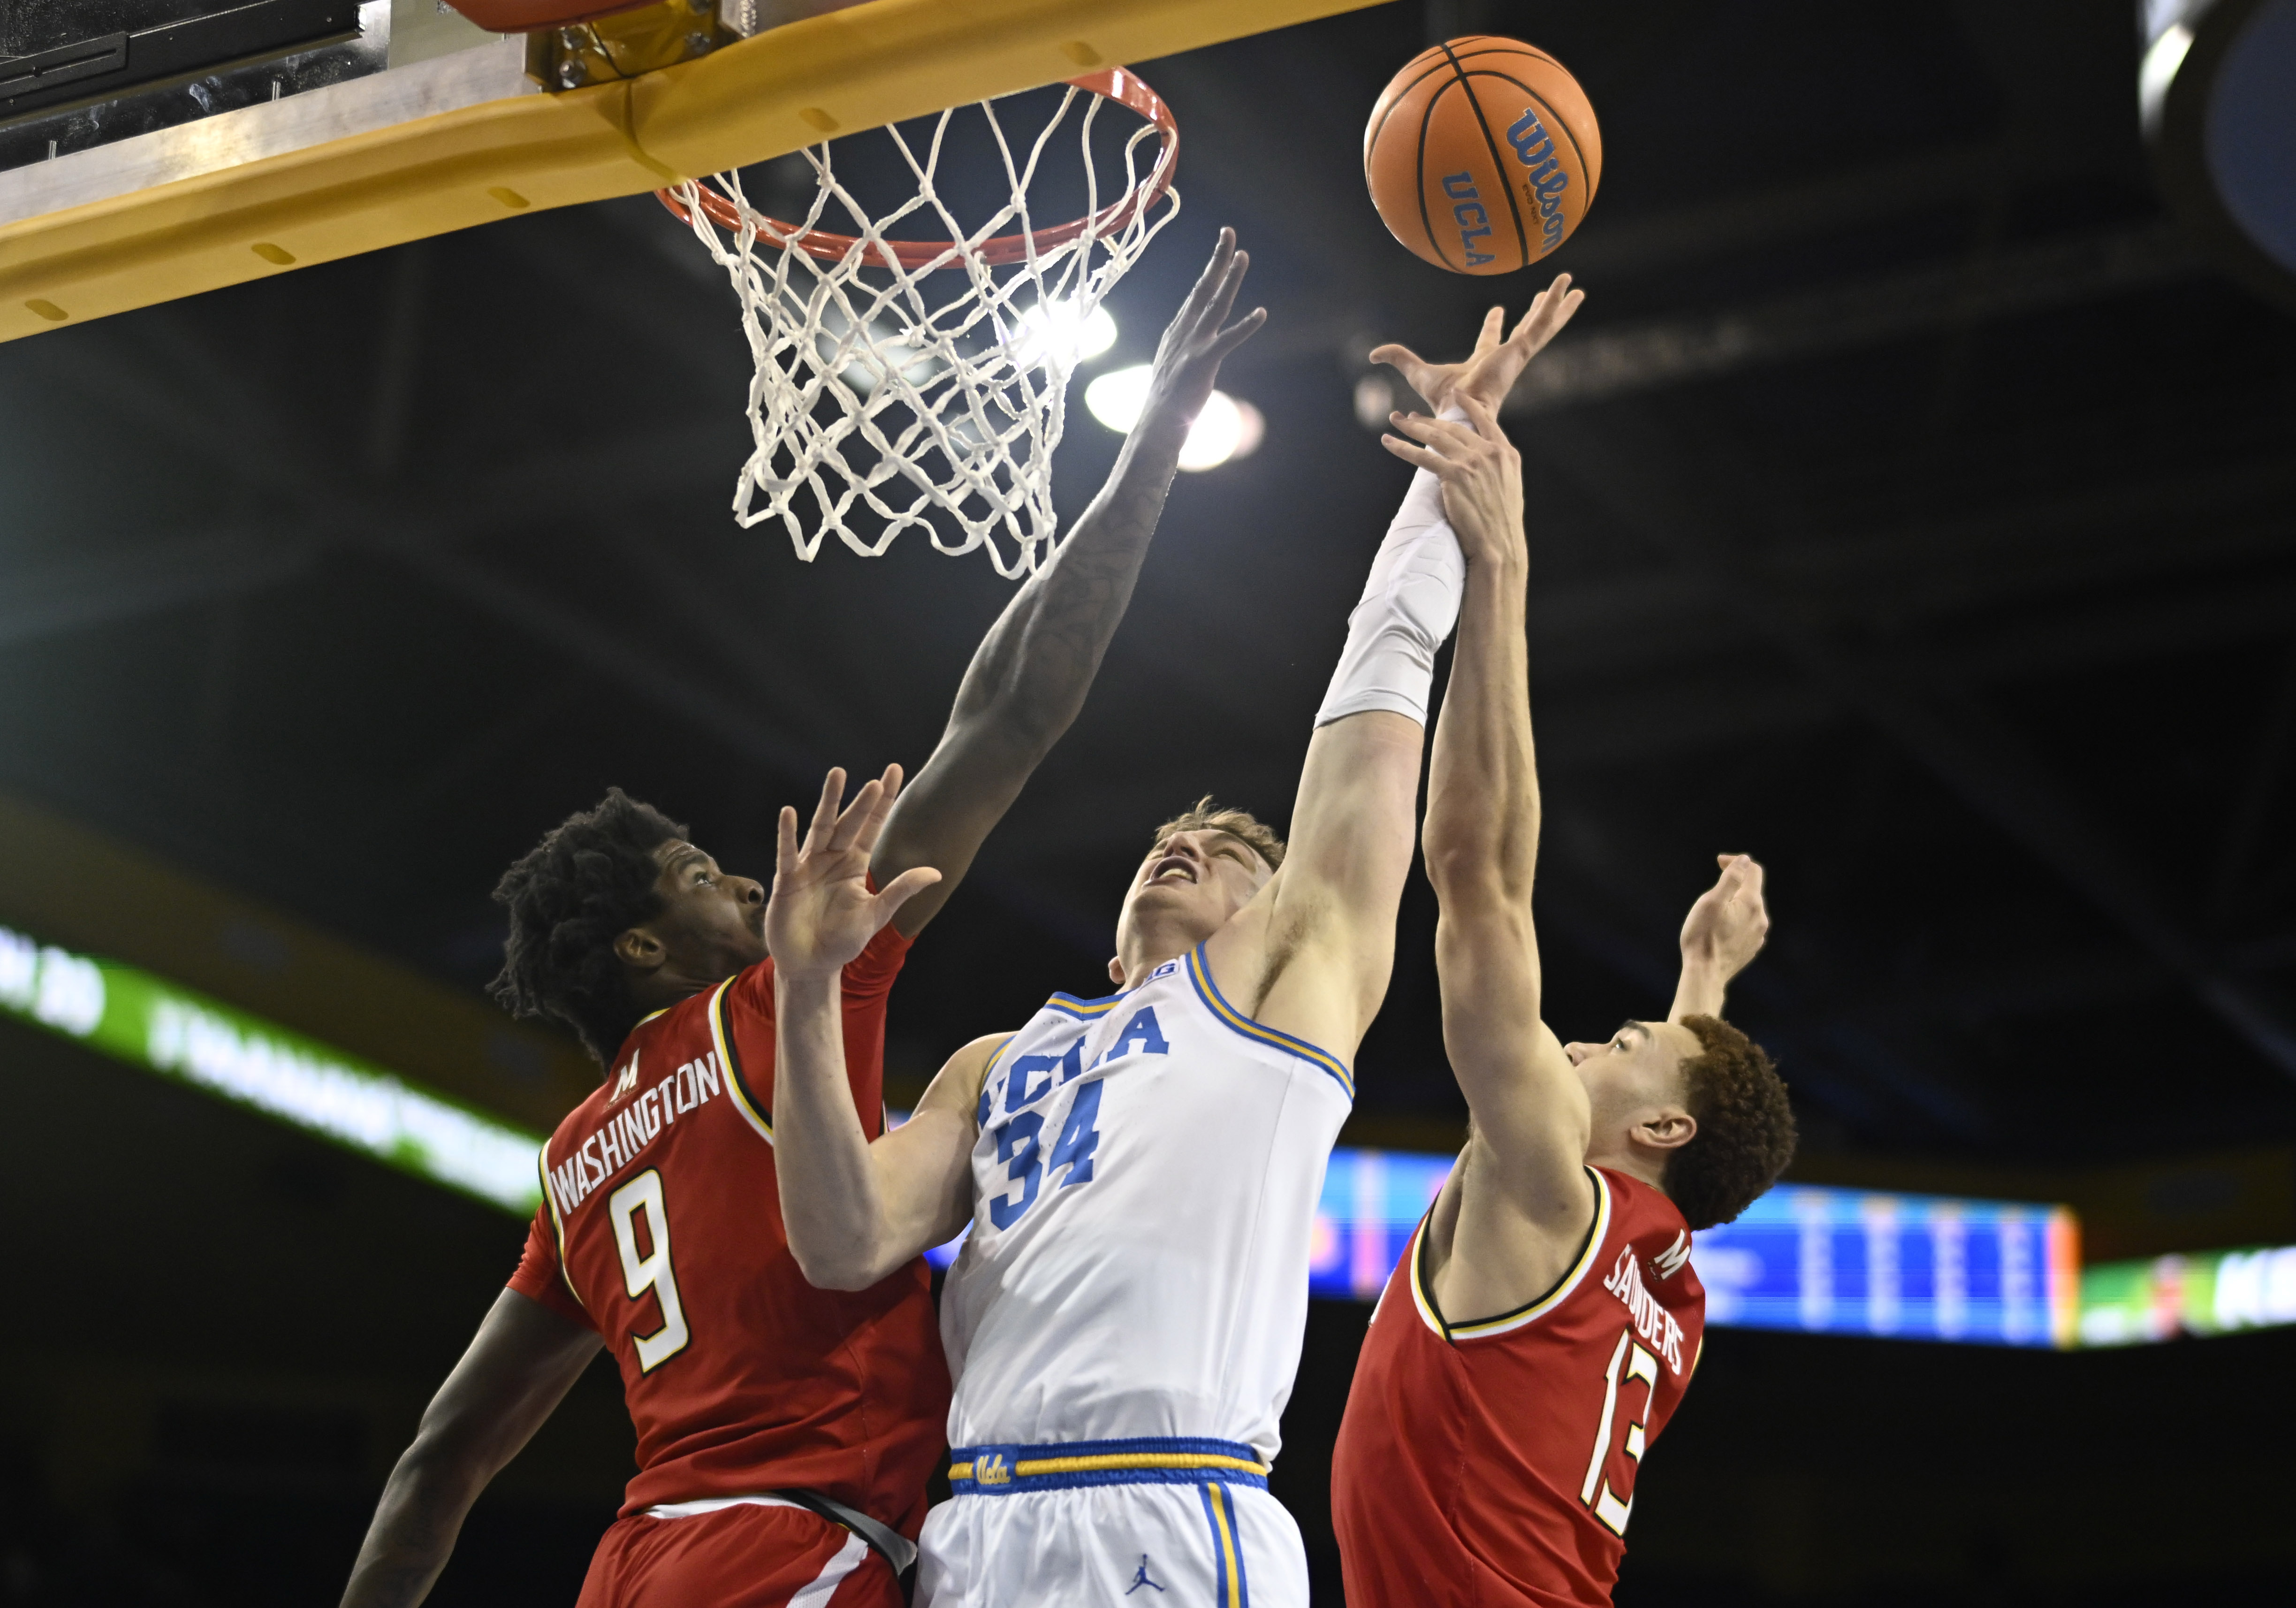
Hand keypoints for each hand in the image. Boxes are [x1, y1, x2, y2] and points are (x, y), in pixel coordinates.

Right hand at [767, 766, 941, 980]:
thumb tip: (936, 872)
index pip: (872, 826)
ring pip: (821, 828)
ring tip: (838, 775)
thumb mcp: (876, 914)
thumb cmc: (842, 941)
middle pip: (850, 824)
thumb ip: (901, 890)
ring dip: (829, 803)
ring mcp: (808, 867)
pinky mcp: (788, 881)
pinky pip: (788, 854)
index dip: (883, 802)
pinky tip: (790, 813)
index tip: (894, 772)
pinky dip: (788, 834)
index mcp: (854, 864)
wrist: (811, 965)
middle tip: (877, 781)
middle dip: (863, 802)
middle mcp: (832, 859)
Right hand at [1137, 228, 1266, 430]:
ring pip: (1215, 305)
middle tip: (1229, 233)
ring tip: (1244, 256)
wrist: (1155, 427)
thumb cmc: (1166, 403)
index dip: (1211, 270)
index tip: (1222, 249)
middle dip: (1217, 259)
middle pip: (1203, 288)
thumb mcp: (1174, 368)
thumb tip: (1187, 348)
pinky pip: (1228, 341)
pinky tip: (1261, 313)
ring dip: (1230, 279)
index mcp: (1177, 332)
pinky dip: (1245, 326)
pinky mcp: (1202, 364)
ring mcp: (1192, 347)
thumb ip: (1183, 351)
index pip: (1197, 294)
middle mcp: (1183, 333)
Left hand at [1370, 273, 1583, 415]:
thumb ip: (1396, 358)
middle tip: (1549, 297)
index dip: (1493, 326)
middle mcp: (1504, 358)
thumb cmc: (1440, 402)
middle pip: (1525, 330)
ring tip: (1574, 287)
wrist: (1458, 412)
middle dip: (1538, 314)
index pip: (1491, 340)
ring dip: (1558, 306)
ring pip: (1541, 325)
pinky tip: (1568, 287)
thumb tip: (1372, 353)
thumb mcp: (1416, 371)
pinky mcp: (1521, 352)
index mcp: (1485, 361)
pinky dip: (1556, 305)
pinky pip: (1542, 324)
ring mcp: (1515, 355)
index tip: (1497, 311)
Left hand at [1378, 397, 1523, 568]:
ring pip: (1436, 437)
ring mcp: (1472, 462)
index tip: (1455, 393)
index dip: (1468, 405)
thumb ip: (1495, 468)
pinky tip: (1389, 442)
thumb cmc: (1501, 523)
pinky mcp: (1454, 476)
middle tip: (1409, 417)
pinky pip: (1422, 457)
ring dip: (1412, 427)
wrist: (1499, 544)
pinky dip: (1403, 448)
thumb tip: (1480, 463)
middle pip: (1454, 427)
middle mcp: (1490, 453)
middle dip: (1428, 420)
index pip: (1485, 420)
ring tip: (1395, 421)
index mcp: (1506, 453)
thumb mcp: (1508, 487)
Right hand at [1679, 854, 1768, 982]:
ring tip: (1714, 910)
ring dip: (1734, 903)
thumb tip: (1744, 860)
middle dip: (1734, 883)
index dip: (1736, 861)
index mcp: (1751, 903)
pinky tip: (1720, 927)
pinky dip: (1736, 919)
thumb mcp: (1711, 901)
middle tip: (1712, 887)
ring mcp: (1758, 934)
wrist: (1705, 974)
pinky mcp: (1751, 947)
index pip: (1753, 870)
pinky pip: (1747, 925)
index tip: (1719, 862)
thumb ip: (1731, 878)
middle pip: (1752, 890)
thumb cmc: (1703, 936)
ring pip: (1749, 909)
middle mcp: (1760, 917)